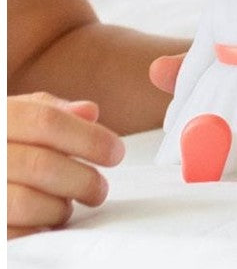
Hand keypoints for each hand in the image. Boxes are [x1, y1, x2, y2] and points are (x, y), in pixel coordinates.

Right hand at [7, 92, 124, 239]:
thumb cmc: (4, 141)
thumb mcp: (18, 114)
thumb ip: (52, 110)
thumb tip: (89, 112)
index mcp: (1, 118)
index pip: (47, 122)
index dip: (88, 138)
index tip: (116, 152)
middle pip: (41, 165)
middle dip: (83, 180)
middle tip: (99, 188)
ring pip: (26, 203)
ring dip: (60, 208)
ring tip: (66, 204)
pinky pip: (15, 235)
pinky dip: (39, 230)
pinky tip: (45, 221)